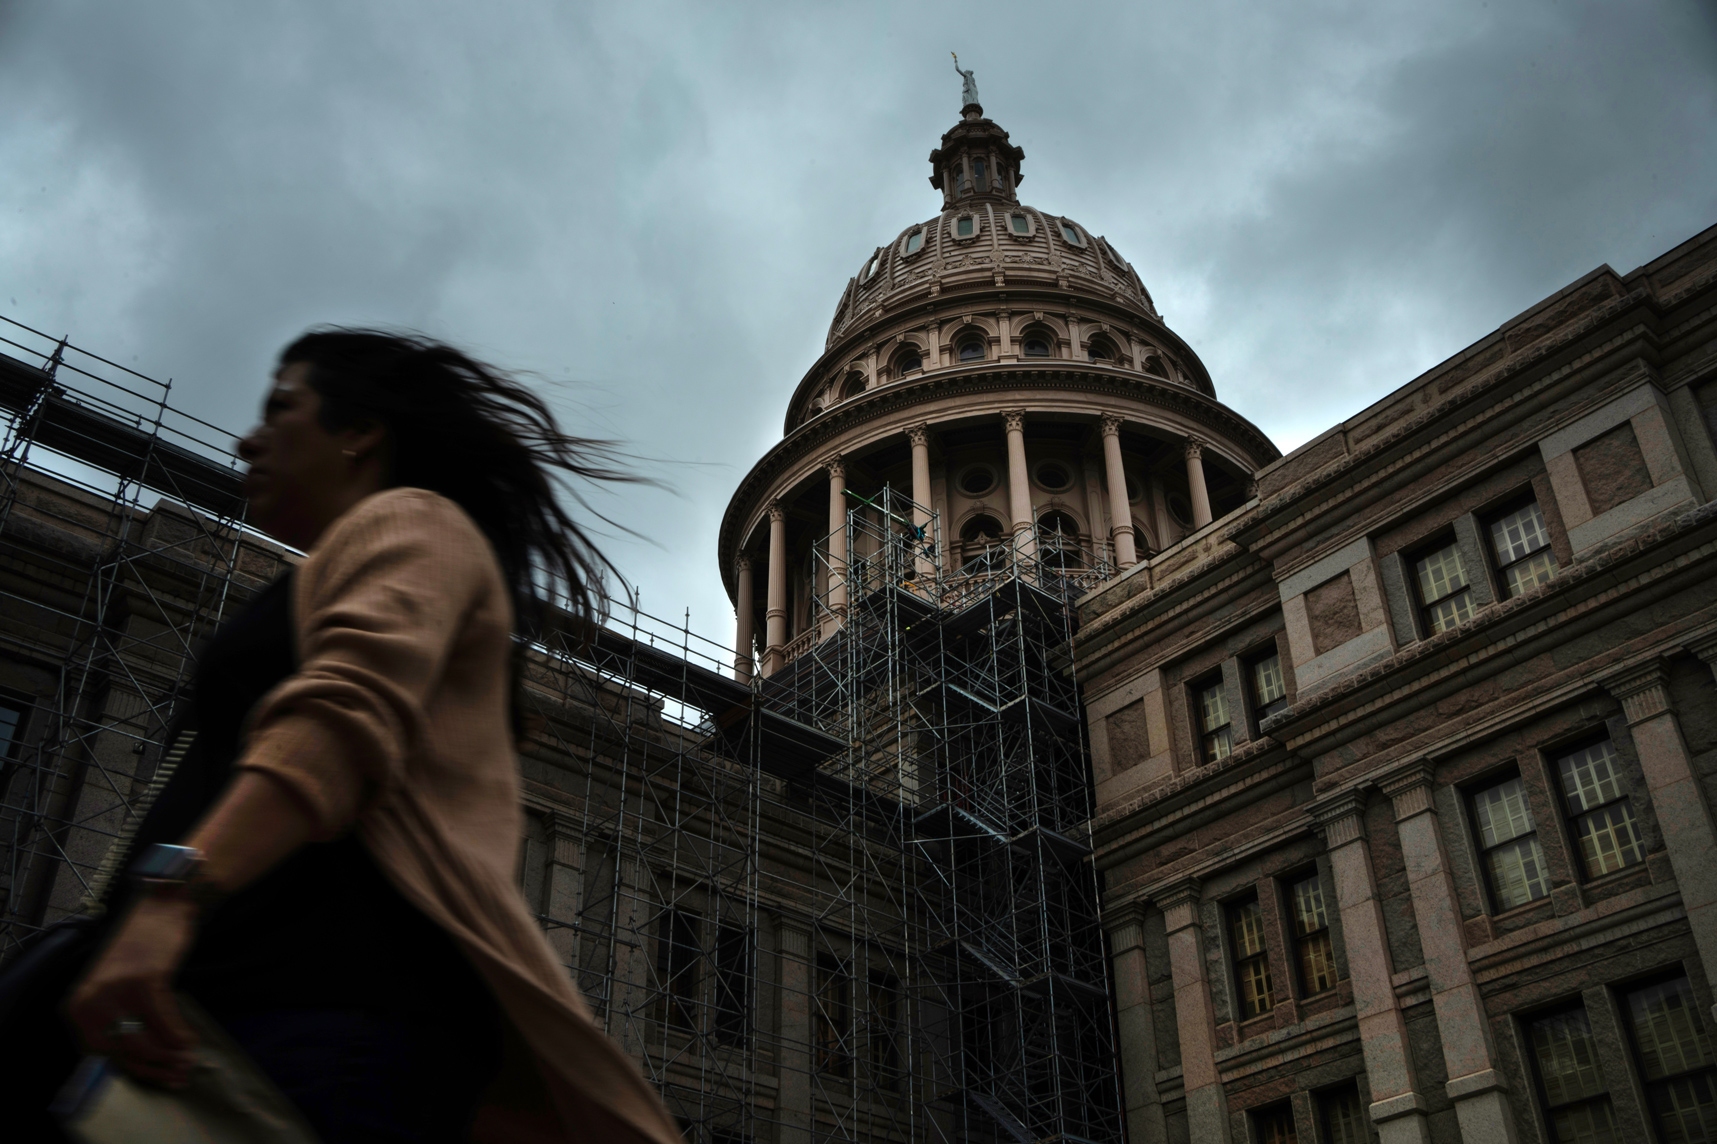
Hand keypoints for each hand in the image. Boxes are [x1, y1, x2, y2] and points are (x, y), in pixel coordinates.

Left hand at [67, 896, 200, 1087]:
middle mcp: (92, 1000)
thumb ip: (117, 1018)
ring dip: (171, 1056)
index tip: (157, 1077)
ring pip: (145, 1040)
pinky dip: (180, 1035)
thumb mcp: (114, 987)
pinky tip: (191, 1040)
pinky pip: (165, 1020)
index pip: (102, 1051)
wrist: (160, 907)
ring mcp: (118, 991)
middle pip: (124, 1050)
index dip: (133, 1069)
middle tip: (178, 1075)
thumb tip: (140, 1056)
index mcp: (79, 1005)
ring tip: (188, 1061)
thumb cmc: (139, 947)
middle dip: (155, 1068)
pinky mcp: (146, 982)